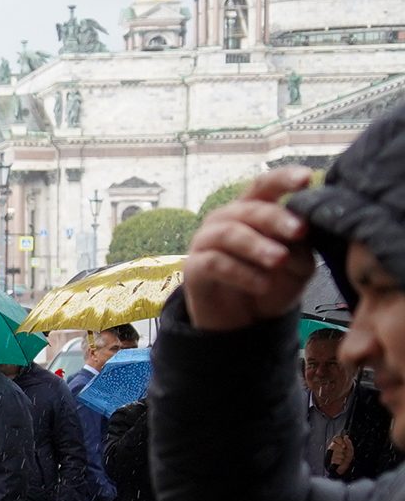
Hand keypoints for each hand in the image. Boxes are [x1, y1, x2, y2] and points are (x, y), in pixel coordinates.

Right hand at [181, 167, 314, 331]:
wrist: (243, 322)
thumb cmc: (270, 283)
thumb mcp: (297, 265)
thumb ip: (301, 245)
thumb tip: (305, 230)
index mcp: (252, 210)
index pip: (265, 185)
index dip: (283, 179)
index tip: (306, 179)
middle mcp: (226, 220)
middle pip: (249, 209)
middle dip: (275, 218)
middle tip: (299, 231)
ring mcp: (206, 242)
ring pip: (229, 233)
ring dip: (257, 245)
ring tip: (279, 260)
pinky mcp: (194, 267)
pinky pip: (214, 263)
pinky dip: (241, 272)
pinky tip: (262, 285)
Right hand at [328, 432, 354, 475]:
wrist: (344, 469)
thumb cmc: (347, 460)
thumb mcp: (350, 450)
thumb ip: (348, 443)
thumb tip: (346, 436)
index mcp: (337, 445)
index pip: (336, 438)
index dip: (340, 441)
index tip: (344, 446)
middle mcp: (332, 448)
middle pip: (334, 445)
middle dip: (341, 449)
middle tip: (343, 453)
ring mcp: (329, 455)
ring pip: (335, 453)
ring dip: (341, 456)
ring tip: (342, 459)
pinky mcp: (328, 461)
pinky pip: (335, 459)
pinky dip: (339, 461)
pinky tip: (340, 462)